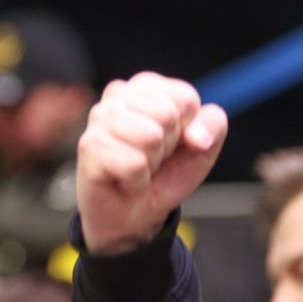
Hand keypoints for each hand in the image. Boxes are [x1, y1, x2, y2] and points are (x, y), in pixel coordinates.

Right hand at [76, 73, 227, 255]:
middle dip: (169, 146)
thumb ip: (213, 125)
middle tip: (153, 158)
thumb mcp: (202, 148)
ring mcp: (100, 117)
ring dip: (152, 163)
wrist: (136, 215)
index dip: (189, 130)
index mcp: (148, 86)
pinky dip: (138, 181)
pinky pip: (134, 164)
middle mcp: (119, 94)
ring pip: (151, 137)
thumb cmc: (165, 173)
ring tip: (139, 167)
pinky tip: (126, 180)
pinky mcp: (89, 146)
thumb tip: (196, 135)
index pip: (185, 98)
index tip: (173, 143)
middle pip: (168, 115)